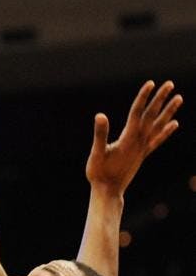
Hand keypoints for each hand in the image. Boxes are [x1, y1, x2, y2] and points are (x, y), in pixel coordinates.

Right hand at [85, 80, 182, 194]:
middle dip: (160, 99)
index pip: (137, 113)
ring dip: (169, 111)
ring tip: (179, 98)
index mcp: (128, 139)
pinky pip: (157, 140)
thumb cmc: (99, 173)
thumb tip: (100, 116)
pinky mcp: (142, 155)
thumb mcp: (97, 153)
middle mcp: (139, 142)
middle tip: (170, 84)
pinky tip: (174, 124)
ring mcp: (143, 149)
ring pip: (158, 126)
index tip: (151, 83)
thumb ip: (100, 135)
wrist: (109, 192)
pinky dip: (166, 131)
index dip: (143, 97)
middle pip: (151, 116)